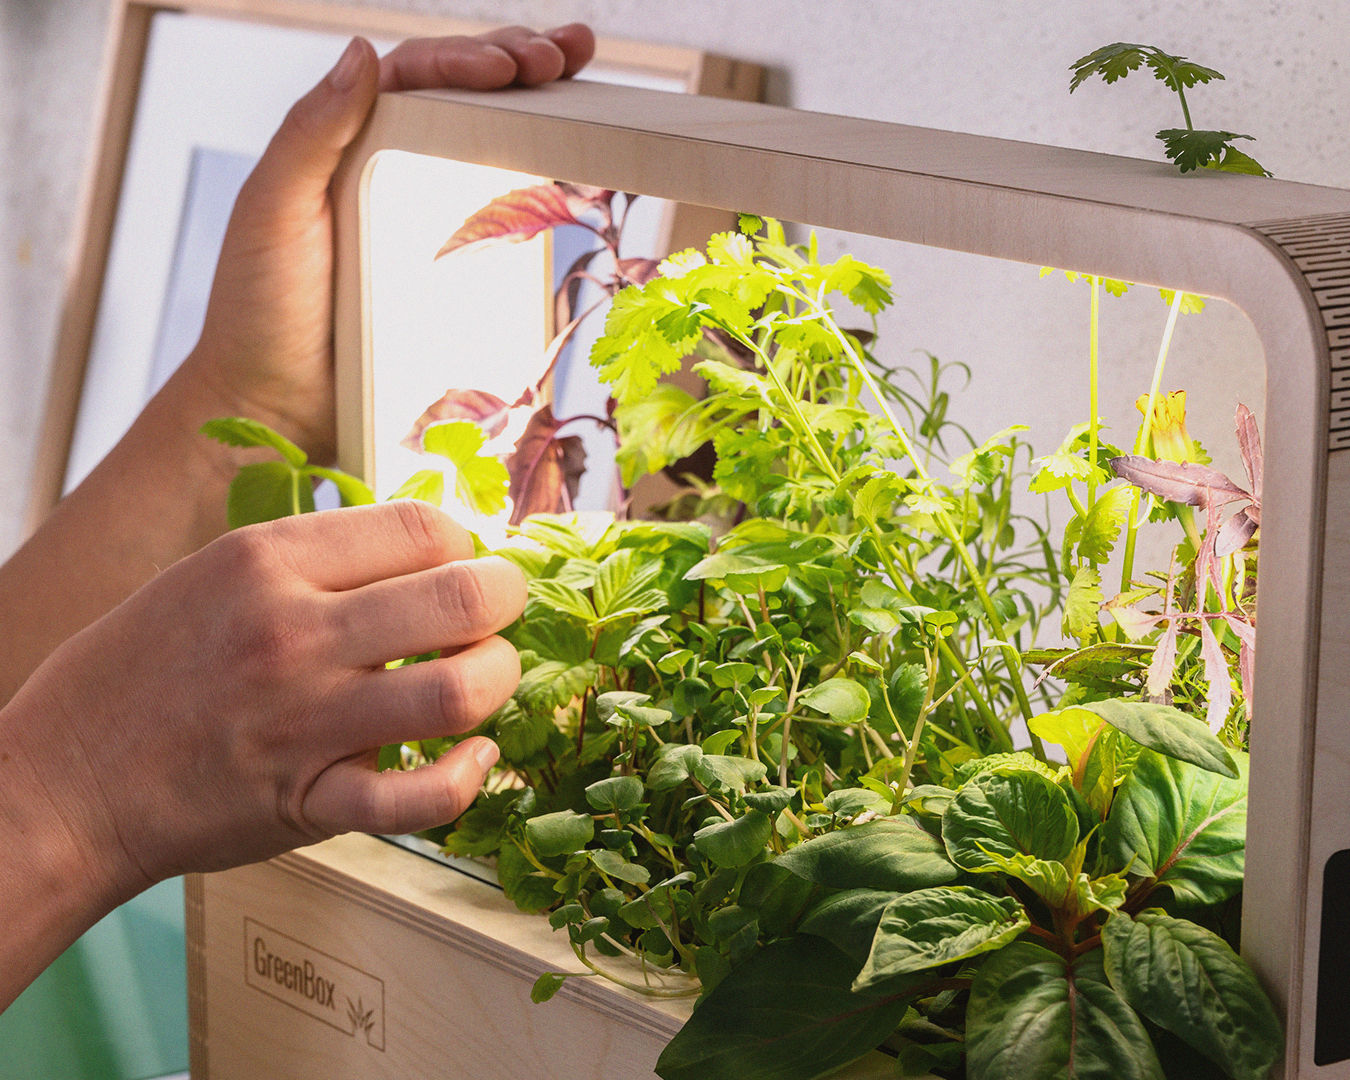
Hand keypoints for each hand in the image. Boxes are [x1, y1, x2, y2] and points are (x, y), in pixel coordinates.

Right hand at [2, 500, 525, 898]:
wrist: (61, 783)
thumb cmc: (139, 670)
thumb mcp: (211, 574)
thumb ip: (314, 559)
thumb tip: (426, 547)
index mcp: (267, 560)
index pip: (422, 527)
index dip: (465, 543)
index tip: (463, 562)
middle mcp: (292, 632)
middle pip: (461, 598)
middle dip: (505, 599)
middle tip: (498, 611)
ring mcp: (304, 722)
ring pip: (458, 691)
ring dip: (497, 681)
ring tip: (486, 676)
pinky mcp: (308, 802)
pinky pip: (422, 796)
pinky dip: (468, 777)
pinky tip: (476, 756)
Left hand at [182, 25, 595, 462]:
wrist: (278, 409)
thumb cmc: (260, 311)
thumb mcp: (274, 209)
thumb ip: (312, 132)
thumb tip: (361, 50)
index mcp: (349, 145)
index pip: (417, 78)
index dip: (468, 58)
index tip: (512, 64)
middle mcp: (395, 173)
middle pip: (465, 99)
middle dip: (518, 63)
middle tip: (564, 56)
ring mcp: (431, 224)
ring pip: (492, 146)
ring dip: (540, 108)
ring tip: (578, 77)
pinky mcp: (458, 276)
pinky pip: (505, 223)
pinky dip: (543, 187)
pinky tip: (575, 165)